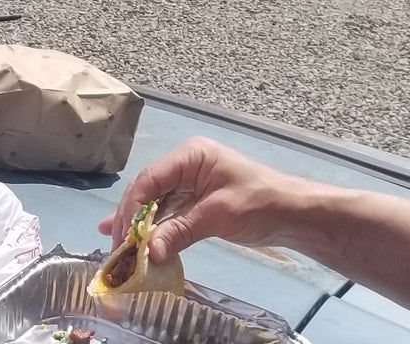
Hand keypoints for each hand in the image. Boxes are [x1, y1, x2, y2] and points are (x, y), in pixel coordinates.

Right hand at [96, 137, 303, 264]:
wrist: (293, 215)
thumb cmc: (259, 204)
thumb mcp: (218, 215)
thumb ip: (180, 231)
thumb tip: (148, 253)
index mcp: (190, 156)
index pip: (149, 179)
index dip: (131, 207)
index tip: (122, 235)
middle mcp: (185, 166)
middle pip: (147, 192)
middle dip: (131, 220)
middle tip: (116, 249)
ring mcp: (189, 184)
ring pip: (154, 205)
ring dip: (138, 228)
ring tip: (118, 251)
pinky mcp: (195, 203)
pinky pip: (167, 215)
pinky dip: (153, 231)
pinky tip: (134, 243)